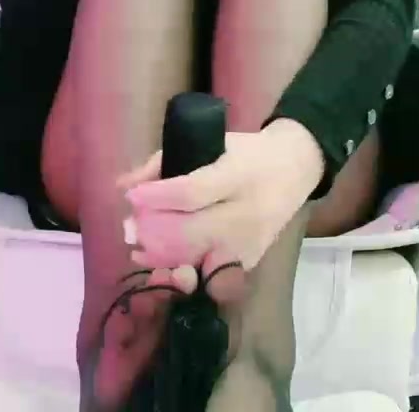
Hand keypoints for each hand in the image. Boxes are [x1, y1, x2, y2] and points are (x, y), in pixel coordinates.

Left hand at [117, 119, 324, 273]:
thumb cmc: (248, 151)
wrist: (295, 169)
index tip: (131, 196)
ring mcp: (248, 243)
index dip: (155, 197)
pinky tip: (161, 265)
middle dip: (151, 232)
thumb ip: (164, 161)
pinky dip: (181, 273)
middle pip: (189, 233)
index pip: (190, 192)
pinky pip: (208, 276)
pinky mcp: (247, 262)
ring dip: (159, 258)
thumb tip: (123, 185)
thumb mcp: (211, 142)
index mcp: (236, 174)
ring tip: (139, 246)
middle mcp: (244, 214)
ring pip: (195, 261)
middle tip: (130, 225)